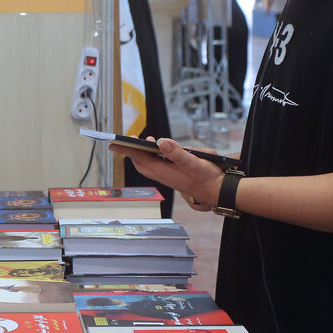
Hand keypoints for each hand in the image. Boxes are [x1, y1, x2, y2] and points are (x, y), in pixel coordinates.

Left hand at [110, 136, 224, 211]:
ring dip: (144, 154)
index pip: (140, 158)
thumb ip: (176, 152)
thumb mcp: (193, 162)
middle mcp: (163, 175)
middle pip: (141, 163)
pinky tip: (161, 150)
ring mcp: (168, 176)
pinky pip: (158, 166)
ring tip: (145, 142)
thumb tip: (161, 142)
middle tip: (125, 141)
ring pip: (149, 165)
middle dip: (133, 152)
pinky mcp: (174, 176)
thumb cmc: (206, 177)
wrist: (218, 191)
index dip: (127, 150)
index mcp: (163, 172)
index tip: (114, 143)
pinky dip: (154, 157)